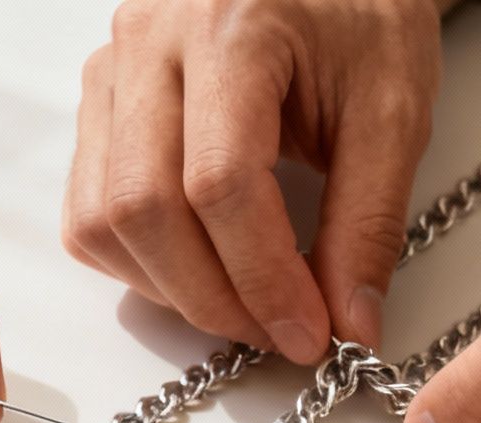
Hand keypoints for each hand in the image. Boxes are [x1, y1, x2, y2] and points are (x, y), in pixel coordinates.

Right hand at [63, 0, 451, 361]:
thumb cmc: (360, 12)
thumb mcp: (393, 108)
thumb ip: (368, 221)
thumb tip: (351, 326)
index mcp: (230, 27)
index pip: (219, 184)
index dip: (262, 279)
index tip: (310, 332)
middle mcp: (149, 41)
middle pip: (143, 208)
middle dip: (213, 297)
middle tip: (280, 333)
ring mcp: (111, 69)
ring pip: (101, 218)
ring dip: (171, 289)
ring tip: (245, 304)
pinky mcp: (99, 102)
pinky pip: (87, 211)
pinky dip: (138, 263)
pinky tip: (201, 267)